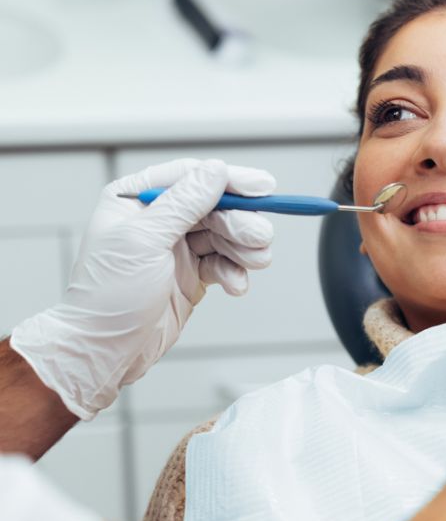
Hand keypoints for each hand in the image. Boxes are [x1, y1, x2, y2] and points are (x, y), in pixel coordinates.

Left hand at [11, 158, 274, 419]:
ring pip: (224, 236)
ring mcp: (176, 249)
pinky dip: (235, 273)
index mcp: (135, 200)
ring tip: (256, 262)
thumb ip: (183, 203)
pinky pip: (223, 264)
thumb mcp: (144, 241)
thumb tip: (216, 171)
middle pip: (214, 207)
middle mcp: (158, 221)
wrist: (106, 350)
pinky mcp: (191, 276)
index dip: (229, 180)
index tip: (263, 187)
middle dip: (240, 222)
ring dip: (243, 248)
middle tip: (261, 237)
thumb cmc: (108, 295)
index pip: (190, 177)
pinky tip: (237, 286)